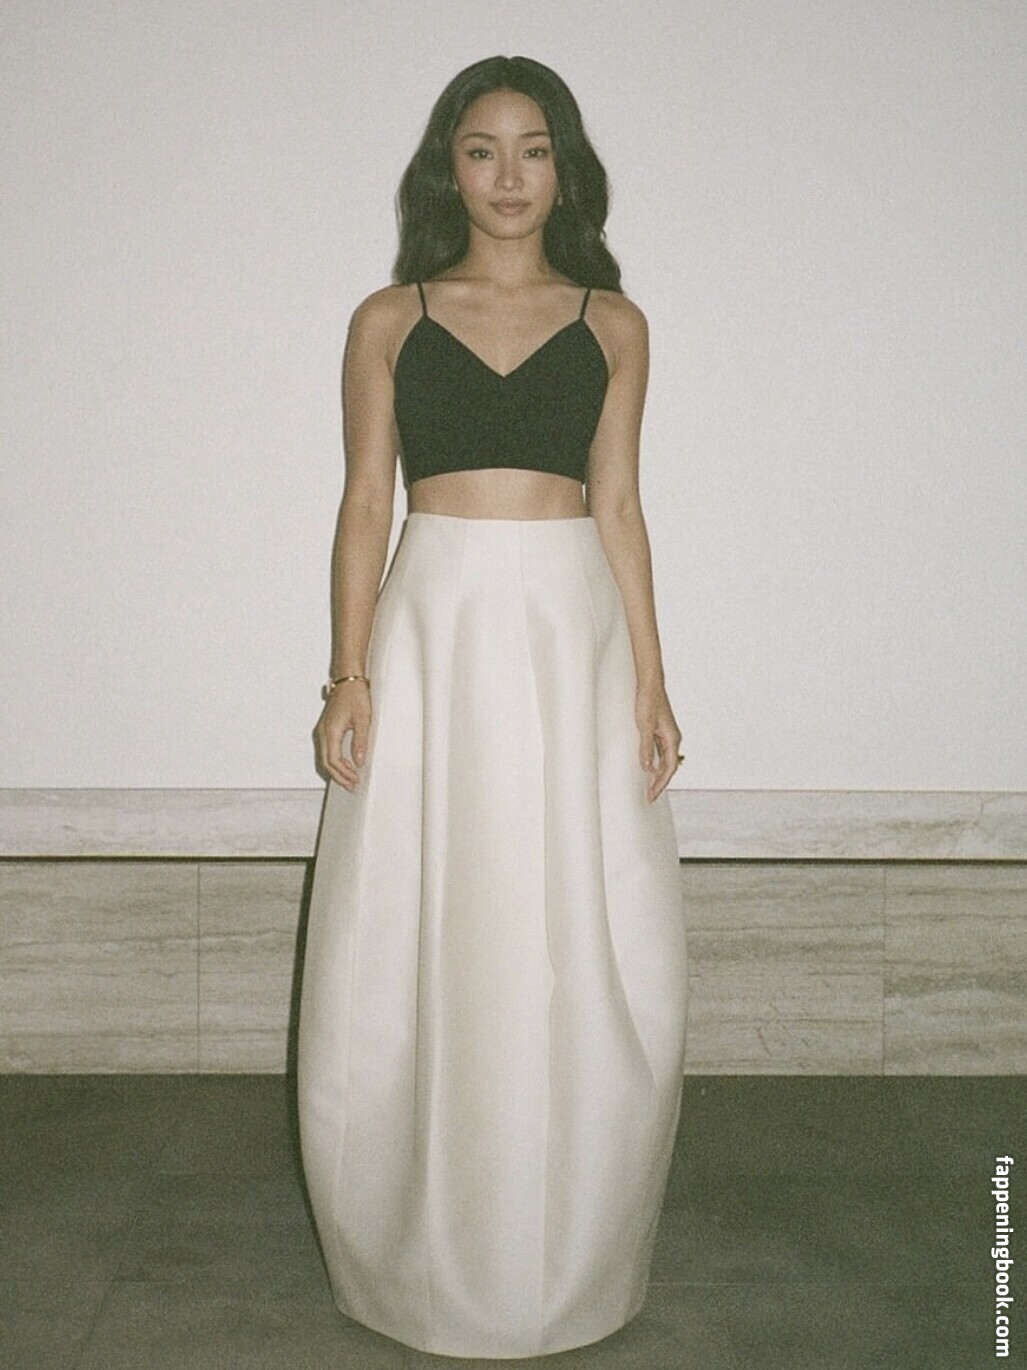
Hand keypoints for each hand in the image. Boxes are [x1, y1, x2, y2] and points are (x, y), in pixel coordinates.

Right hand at [314, 682, 371, 789]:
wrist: (348, 681)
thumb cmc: (355, 695)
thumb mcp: (363, 719)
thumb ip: (360, 742)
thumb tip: (359, 761)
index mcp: (331, 731)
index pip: (334, 760)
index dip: (344, 773)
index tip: (355, 780)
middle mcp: (323, 732)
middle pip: (327, 762)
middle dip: (339, 776)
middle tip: (352, 786)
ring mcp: (322, 730)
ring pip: (325, 757)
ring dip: (336, 770)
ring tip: (349, 779)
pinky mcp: (326, 729)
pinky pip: (327, 750)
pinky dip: (335, 761)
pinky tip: (345, 765)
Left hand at [635, 681, 683, 803]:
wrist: (650, 685)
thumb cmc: (649, 702)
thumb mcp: (644, 726)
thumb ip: (646, 747)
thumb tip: (647, 767)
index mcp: (672, 739)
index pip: (669, 768)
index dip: (661, 784)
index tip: (651, 795)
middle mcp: (673, 739)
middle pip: (669, 767)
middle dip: (660, 783)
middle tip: (649, 797)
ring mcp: (667, 735)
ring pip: (665, 761)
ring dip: (658, 775)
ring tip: (649, 787)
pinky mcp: (660, 731)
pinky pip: (660, 753)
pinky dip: (655, 764)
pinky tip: (648, 769)